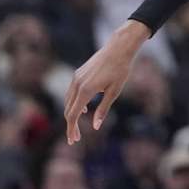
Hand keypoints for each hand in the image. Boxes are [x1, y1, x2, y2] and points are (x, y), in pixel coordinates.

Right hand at [64, 20, 148, 143]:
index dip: (71, 129)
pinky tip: (82, 109)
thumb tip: (96, 127)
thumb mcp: (115, 91)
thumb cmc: (121, 70)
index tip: (73, 140)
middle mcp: (77, 84)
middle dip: (70, 125)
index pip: (72, 115)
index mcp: (85, 90)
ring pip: (68, 101)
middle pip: (68, 110)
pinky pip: (72, 92)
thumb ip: (103, 109)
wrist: (119, 48)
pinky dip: (74, 103)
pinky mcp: (78, 73)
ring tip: (77, 127)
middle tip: (76, 138)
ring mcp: (76, 78)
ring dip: (71, 114)